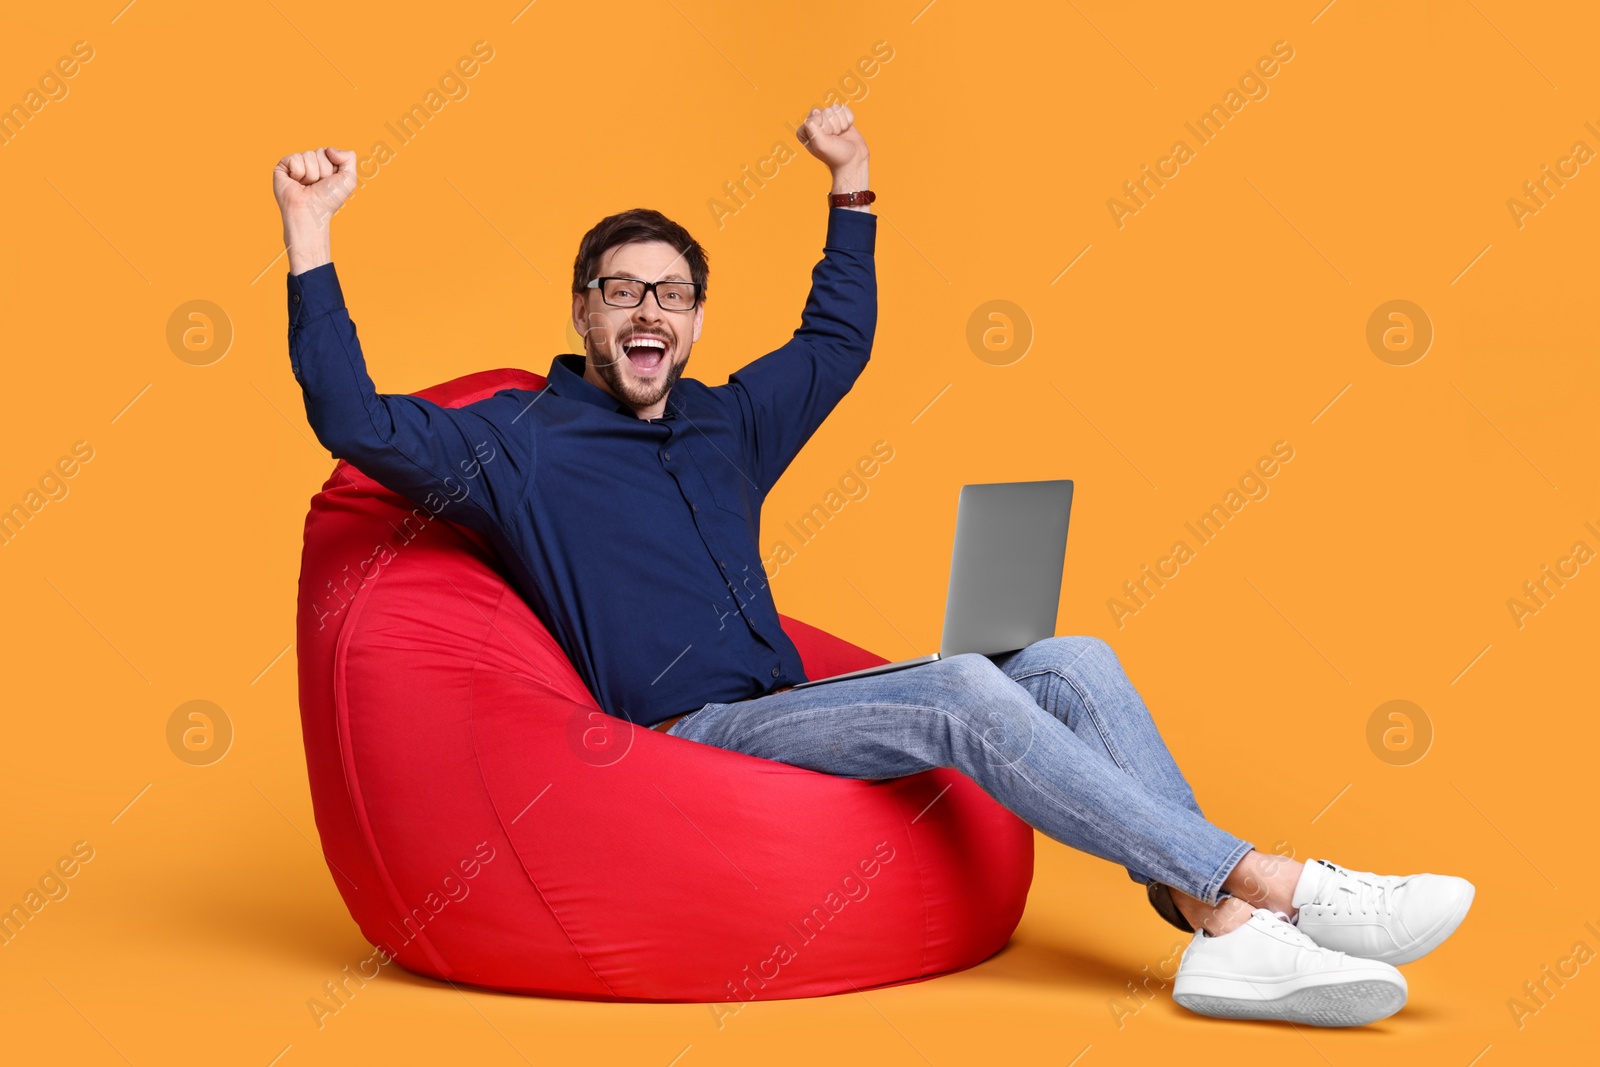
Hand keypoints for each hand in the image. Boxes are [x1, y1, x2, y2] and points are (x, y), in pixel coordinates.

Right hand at [273, 147, 355, 272]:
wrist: (311, 213)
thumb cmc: (328, 200)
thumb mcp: (349, 180)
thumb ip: (349, 158)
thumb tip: (329, 149)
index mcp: (324, 165)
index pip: (330, 152)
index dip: (333, 168)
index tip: (329, 182)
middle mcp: (310, 164)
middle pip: (320, 152)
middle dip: (323, 170)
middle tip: (317, 185)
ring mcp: (295, 165)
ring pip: (308, 155)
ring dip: (312, 174)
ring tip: (307, 186)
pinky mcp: (282, 167)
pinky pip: (294, 158)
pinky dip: (299, 172)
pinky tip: (296, 183)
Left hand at [797, 105, 868, 176]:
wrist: (853, 161)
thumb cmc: (836, 156)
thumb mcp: (821, 145)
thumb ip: (813, 129)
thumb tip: (815, 111)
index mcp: (805, 131)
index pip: (813, 116)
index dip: (823, 127)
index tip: (826, 139)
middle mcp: (815, 124)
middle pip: (825, 112)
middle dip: (833, 125)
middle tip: (834, 138)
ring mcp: (828, 120)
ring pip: (835, 109)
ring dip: (841, 123)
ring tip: (839, 135)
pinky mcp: (840, 117)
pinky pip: (844, 109)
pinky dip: (848, 120)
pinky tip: (846, 130)